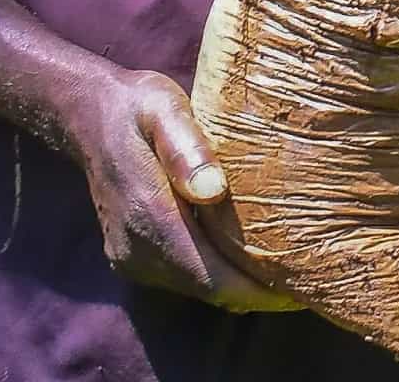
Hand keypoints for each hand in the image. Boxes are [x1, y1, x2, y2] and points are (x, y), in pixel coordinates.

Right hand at [62, 66, 298, 311]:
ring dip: (239, 284)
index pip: (214, 279)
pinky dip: (217, 274)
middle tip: (311, 276)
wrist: (87, 116)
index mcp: (149, 217)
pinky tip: (248, 253)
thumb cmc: (137, 106)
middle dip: (259, 291)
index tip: (305, 287)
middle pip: (211, 290)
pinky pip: (183, 278)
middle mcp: (137, 248)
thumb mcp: (163, 108)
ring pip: (198, 288)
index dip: (260, 291)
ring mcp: (131, 257)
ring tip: (289, 266)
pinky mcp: (130, 257)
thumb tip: (213, 190)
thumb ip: (185, 148)